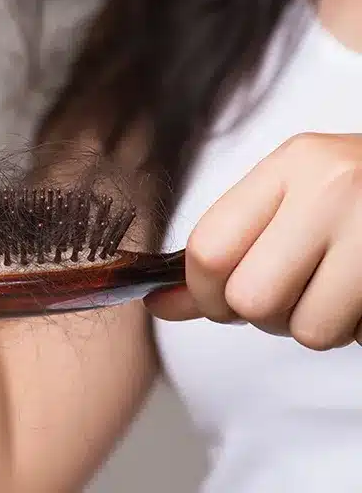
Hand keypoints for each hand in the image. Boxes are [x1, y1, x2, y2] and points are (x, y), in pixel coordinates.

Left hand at [147, 132, 361, 349]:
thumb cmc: (361, 195)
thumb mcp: (292, 199)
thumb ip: (225, 250)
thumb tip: (159, 304)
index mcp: (292, 164)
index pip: (208, 250)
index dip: (203, 293)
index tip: (219, 299)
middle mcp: (333, 188)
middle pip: (250, 298)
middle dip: (260, 315)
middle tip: (288, 294)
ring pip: (306, 328)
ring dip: (315, 326)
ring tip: (337, 290)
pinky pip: (354, 336)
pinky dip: (355, 330)